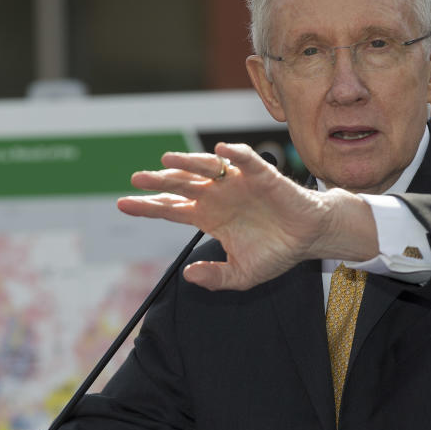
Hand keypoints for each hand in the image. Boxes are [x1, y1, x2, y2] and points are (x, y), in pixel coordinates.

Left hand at [116, 142, 378, 290]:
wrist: (308, 241)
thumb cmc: (274, 253)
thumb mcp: (241, 276)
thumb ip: (215, 278)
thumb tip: (188, 275)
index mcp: (207, 216)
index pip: (170, 210)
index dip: (147, 207)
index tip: (122, 204)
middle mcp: (217, 196)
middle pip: (181, 185)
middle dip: (158, 182)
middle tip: (137, 179)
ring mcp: (237, 183)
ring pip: (207, 169)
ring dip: (188, 163)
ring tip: (167, 161)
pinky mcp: (262, 175)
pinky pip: (246, 160)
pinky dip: (235, 154)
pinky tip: (221, 151)